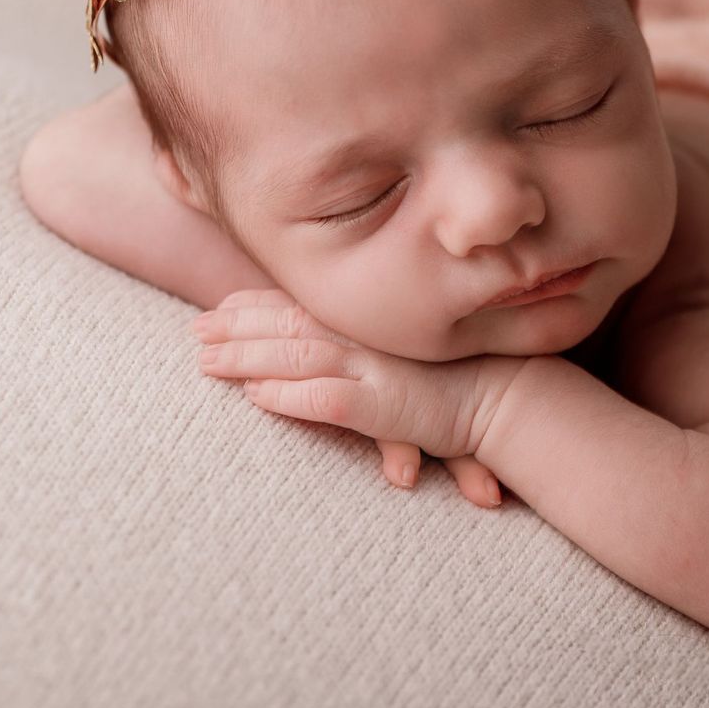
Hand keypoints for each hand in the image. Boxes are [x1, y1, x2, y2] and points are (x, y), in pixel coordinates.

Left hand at [192, 289, 514, 507]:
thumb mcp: (412, 349)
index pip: (302, 303)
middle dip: (236, 327)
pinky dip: (288, 396)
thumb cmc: (468, 375)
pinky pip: (325, 398)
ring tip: (205, 364)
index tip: (218, 308)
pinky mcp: (384, 403)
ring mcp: (374, 366)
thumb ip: (375, 341)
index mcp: (371, 319)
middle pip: (288, 323)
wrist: (514, 394)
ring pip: (295, 356)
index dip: (256, 305)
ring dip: (247, 359)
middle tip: (194, 332)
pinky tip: (255, 398)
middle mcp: (368, 336)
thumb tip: (339, 344)